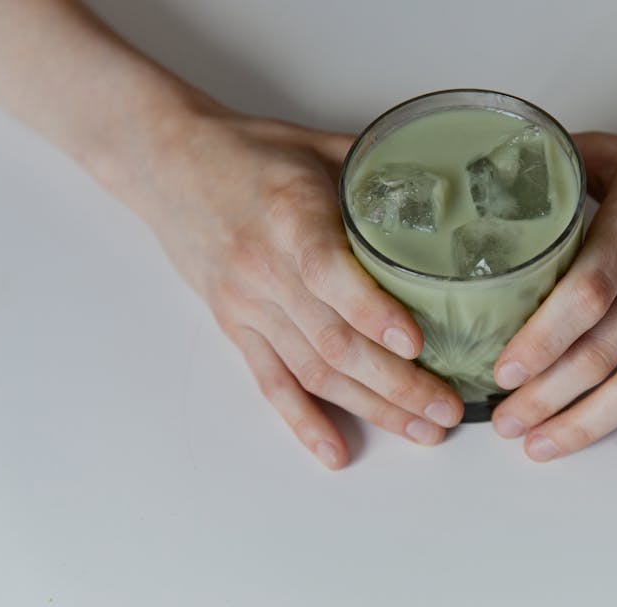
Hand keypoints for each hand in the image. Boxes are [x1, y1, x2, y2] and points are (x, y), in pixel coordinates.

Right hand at [133, 108, 462, 468]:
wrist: (165, 162)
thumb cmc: (248, 151)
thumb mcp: (317, 145)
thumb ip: (380, 170)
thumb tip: (450, 185)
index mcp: (290, 217)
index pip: (332, 275)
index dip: (375, 314)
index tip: (417, 345)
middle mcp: (265, 269)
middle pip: (332, 340)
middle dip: (395, 384)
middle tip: (446, 409)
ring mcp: (246, 304)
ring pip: (311, 370)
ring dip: (369, 408)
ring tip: (421, 430)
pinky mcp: (232, 325)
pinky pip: (269, 381)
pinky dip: (302, 421)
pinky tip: (335, 451)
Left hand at [491, 125, 616, 495]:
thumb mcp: (616, 152)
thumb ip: (555, 167)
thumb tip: (489, 180)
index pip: (585, 295)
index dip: (541, 341)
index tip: (502, 373)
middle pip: (603, 353)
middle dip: (546, 397)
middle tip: (504, 422)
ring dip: (589, 426)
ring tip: (542, 447)